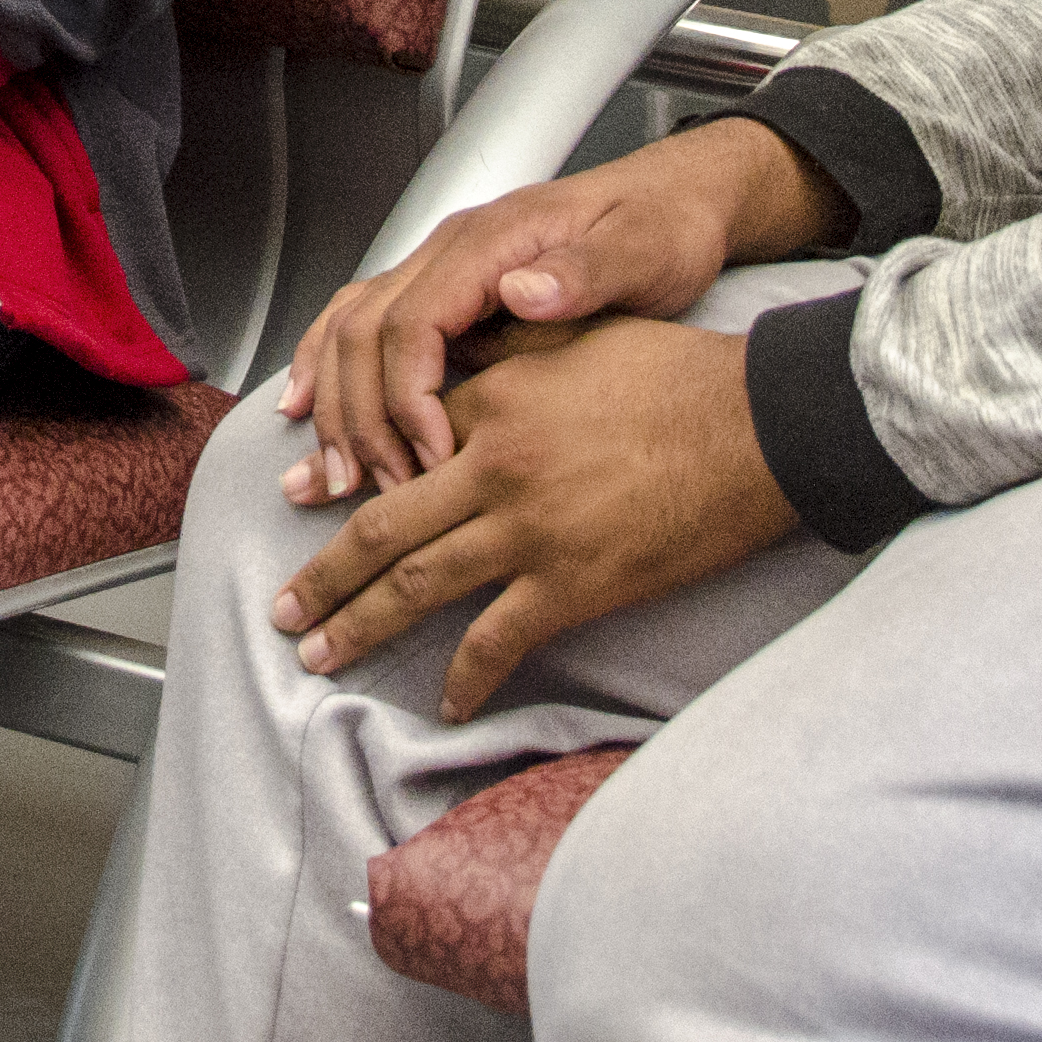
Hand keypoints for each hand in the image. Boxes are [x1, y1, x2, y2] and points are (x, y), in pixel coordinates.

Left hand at [269, 316, 803, 720]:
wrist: (758, 426)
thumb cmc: (679, 377)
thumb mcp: (576, 339)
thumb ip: (506, 353)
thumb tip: (455, 357)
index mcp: (489, 402)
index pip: (389, 442)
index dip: (336, 476)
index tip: (298, 498)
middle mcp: (492, 467)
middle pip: (380, 529)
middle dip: (321, 575)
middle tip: (283, 609)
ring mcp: (529, 531)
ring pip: (418, 586)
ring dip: (360, 625)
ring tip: (322, 655)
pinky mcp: (575, 583)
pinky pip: (498, 640)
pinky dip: (465, 676)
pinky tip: (445, 701)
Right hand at [277, 119, 839, 505]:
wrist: (675, 201)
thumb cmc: (663, 228)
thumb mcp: (646, 249)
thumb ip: (586, 269)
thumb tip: (525, 291)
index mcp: (493, 241)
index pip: (413, 322)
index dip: (408, 399)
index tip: (433, 462)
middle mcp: (453, 250)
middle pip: (365, 332)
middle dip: (361, 418)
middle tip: (379, 489)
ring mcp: (441, 268)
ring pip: (349, 328)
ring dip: (336, 404)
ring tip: (340, 475)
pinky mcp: (444, 291)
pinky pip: (361, 322)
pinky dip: (325, 365)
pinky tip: (307, 404)